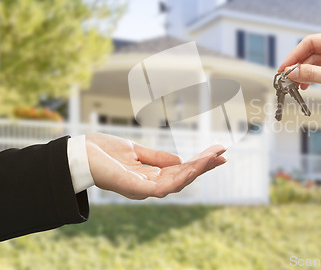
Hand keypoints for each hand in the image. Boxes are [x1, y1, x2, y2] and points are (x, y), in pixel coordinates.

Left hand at [85, 133, 225, 199]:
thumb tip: (179, 160)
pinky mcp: (136, 188)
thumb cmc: (102, 151)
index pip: (180, 171)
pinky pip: (163, 187)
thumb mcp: (135, 150)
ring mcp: (143, 188)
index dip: (199, 163)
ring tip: (213, 157)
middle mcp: (149, 185)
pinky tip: (192, 167)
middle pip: (183, 178)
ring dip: (197, 170)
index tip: (217, 152)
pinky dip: (180, 178)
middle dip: (204, 166)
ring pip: (177, 183)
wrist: (77, 152)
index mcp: (149, 176)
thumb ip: (156, 157)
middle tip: (223, 154)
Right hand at [278, 31, 320, 123]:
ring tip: (295, 85)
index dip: (295, 55)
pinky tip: (307, 86)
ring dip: (306, 73)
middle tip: (286, 79)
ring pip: (318, 62)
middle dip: (299, 65)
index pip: (311, 42)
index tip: (283, 69)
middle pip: (313, 52)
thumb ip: (312, 74)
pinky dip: (315, 77)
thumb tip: (291, 72)